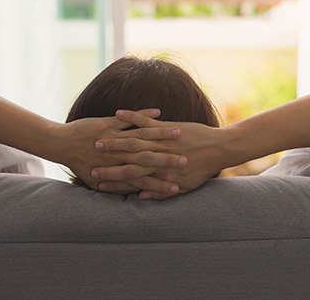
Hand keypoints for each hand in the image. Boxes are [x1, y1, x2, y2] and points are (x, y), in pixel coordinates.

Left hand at [45, 109, 186, 193]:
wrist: (59, 145)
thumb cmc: (77, 162)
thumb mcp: (96, 180)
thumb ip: (119, 188)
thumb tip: (138, 197)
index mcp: (117, 170)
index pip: (145, 179)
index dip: (162, 182)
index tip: (180, 184)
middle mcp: (118, 156)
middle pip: (148, 158)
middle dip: (169, 159)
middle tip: (187, 160)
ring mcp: (114, 138)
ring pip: (142, 137)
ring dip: (162, 135)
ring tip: (180, 134)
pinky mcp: (108, 123)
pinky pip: (129, 118)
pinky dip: (143, 114)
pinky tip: (158, 110)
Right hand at [90, 110, 227, 199]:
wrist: (220, 149)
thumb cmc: (203, 168)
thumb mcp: (185, 186)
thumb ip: (162, 193)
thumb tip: (143, 198)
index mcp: (160, 175)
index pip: (130, 180)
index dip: (111, 181)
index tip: (95, 181)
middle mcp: (157, 158)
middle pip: (126, 162)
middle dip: (106, 162)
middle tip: (89, 163)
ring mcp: (161, 142)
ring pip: (133, 141)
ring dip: (113, 141)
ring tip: (96, 140)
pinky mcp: (167, 127)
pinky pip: (146, 121)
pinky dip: (132, 116)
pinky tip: (118, 112)